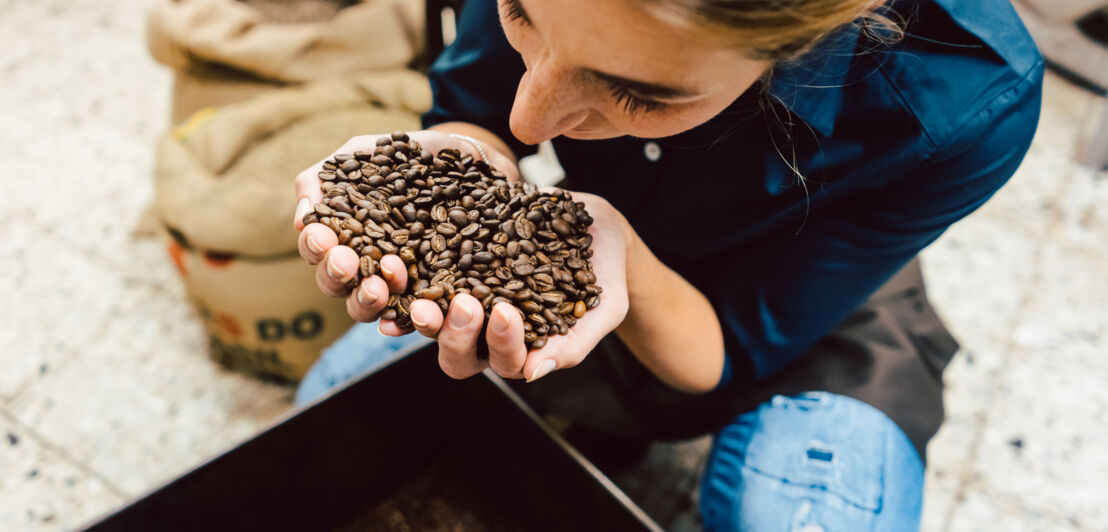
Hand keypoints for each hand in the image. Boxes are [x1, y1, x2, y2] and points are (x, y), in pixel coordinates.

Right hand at [293, 130, 519, 332]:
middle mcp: (365, 264)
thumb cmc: (409, 155)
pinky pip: (412, 318)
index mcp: (343, 234)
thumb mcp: (365, 153)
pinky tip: (396, 324)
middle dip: (336, 275)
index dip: (315, 247)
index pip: (318, 250)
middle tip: (346, 261)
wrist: (468, 159)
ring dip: (365, 300)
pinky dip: (400, 324)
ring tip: (378, 286)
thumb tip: (301, 218)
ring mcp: (398, 282)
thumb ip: (326, 176)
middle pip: (336, 284)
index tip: (322, 235)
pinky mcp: (432, 293)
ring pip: (366, 306)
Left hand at [404, 191, 630, 382]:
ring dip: (422, 316)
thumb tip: (533, 374)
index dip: (501, 344)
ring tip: (420, 296)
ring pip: (433, 324)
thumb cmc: (606, 271)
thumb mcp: (605, 306)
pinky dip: (405, 280)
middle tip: (463, 304)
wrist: (595, 226)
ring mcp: (466, 302)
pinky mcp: (451, 268)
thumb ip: (575, 342)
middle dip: (456, 334)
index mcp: (524, 350)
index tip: (505, 312)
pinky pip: (421, 280)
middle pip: (458, 355)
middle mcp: (488, 334)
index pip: (505, 363)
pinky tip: (394, 266)